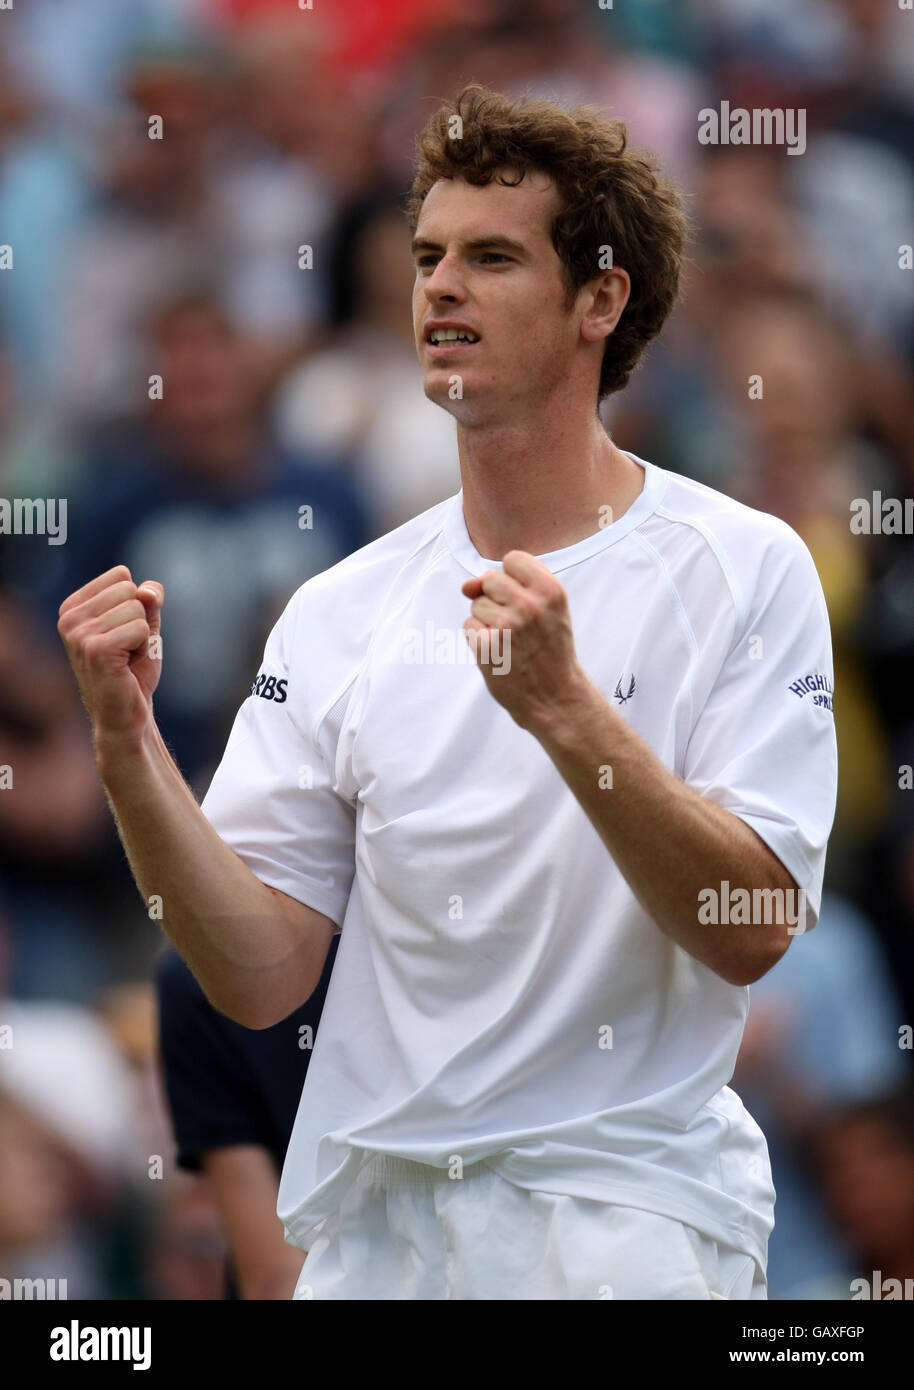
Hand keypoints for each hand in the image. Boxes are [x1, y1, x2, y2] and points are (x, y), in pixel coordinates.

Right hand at [57, 565, 164, 749]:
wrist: (127, 714)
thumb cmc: (133, 670)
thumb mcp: (144, 624)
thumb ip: (148, 598)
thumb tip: (147, 592)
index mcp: (72, 607)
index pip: (121, 576)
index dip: (135, 605)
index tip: (123, 634)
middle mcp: (69, 618)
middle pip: (130, 590)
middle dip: (140, 620)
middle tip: (128, 650)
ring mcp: (79, 634)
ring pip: (137, 609)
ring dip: (143, 636)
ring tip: (127, 659)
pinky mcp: (96, 650)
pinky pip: (141, 628)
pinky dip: (145, 646)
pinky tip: (127, 666)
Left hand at [461, 550, 584, 732]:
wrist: (556, 697)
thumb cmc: (550, 650)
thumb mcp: (548, 610)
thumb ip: (513, 586)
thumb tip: (467, 586)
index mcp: (551, 590)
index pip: (513, 559)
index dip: (512, 579)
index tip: (524, 600)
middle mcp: (530, 604)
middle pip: (490, 580)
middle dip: (496, 599)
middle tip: (517, 625)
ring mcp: (507, 625)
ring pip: (477, 604)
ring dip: (487, 622)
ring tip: (511, 642)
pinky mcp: (487, 646)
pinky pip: (469, 626)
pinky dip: (479, 640)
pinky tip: (499, 653)